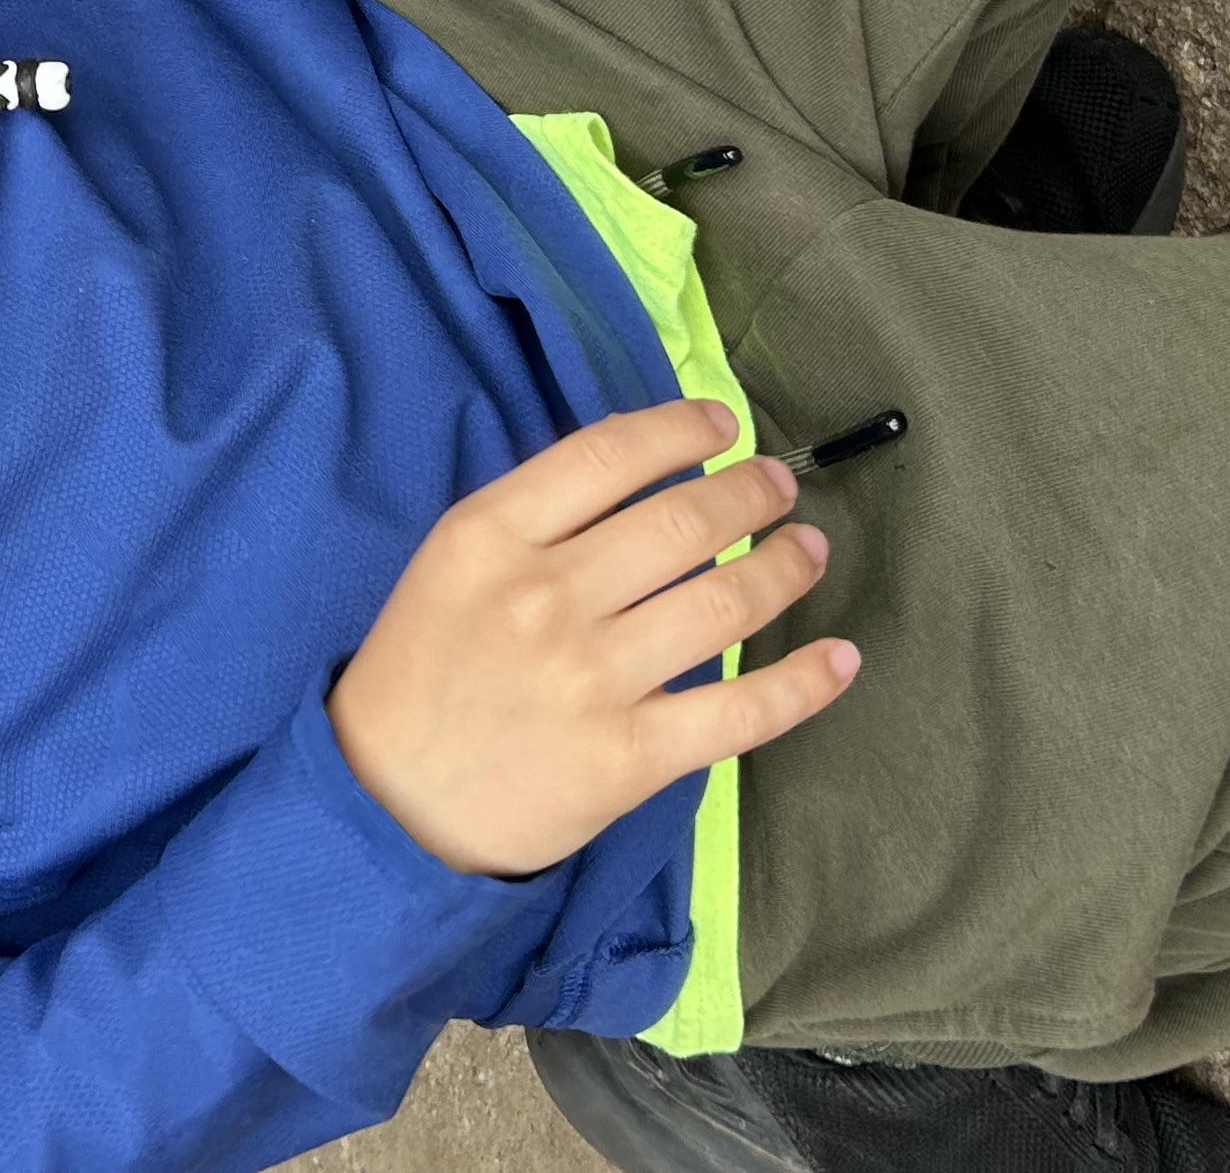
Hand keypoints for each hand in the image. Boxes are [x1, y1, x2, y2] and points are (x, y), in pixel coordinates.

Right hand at [328, 399, 856, 877]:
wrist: (388, 806)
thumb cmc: (420, 674)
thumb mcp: (448, 566)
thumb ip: (532, 522)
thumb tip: (644, 483)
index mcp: (490, 536)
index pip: (607, 455)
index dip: (680, 429)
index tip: (722, 424)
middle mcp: (546, 595)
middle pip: (680, 522)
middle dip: (748, 492)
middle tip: (777, 485)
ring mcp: (593, 677)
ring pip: (723, 603)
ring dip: (784, 567)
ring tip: (808, 550)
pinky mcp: (629, 756)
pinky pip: (740, 711)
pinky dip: (804, 683)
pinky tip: (840, 658)